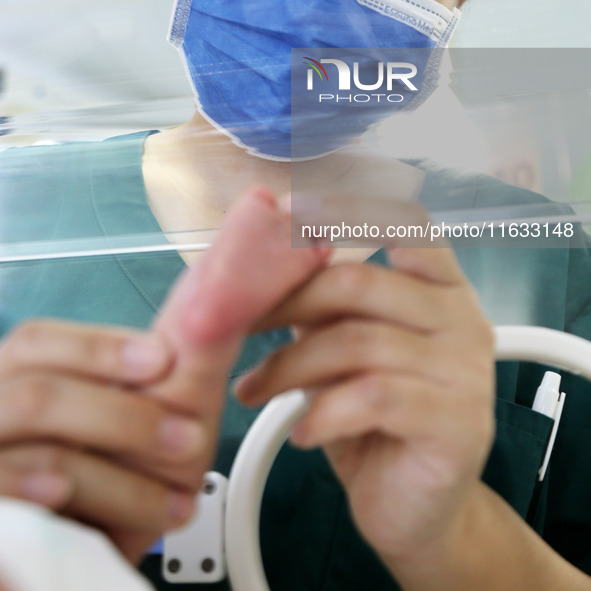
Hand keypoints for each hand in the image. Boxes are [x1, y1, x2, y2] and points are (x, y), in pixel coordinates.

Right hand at [0, 186, 329, 563]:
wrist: (62, 555)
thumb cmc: (96, 477)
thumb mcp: (134, 418)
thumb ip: (161, 369)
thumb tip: (219, 301)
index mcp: (14, 378)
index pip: (37, 342)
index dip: (99, 347)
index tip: (161, 359)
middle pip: (40, 393)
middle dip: (127, 417)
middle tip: (189, 440)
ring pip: (46, 456)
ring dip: (123, 481)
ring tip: (172, 501)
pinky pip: (19, 510)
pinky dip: (71, 514)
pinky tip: (102, 519)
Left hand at [234, 238, 495, 569]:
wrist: (414, 510)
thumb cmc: (372, 421)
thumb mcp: (343, 350)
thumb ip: (321, 305)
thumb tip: (257, 259)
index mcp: (440, 288)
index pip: (405, 223)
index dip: (347, 211)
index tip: (291, 214)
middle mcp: (462, 318)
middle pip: (359, 282)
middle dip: (286, 303)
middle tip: (241, 328)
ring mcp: (466, 370)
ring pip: (356, 341)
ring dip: (288, 366)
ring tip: (256, 390)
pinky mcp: (458, 421)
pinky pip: (372, 397)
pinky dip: (323, 413)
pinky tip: (303, 432)